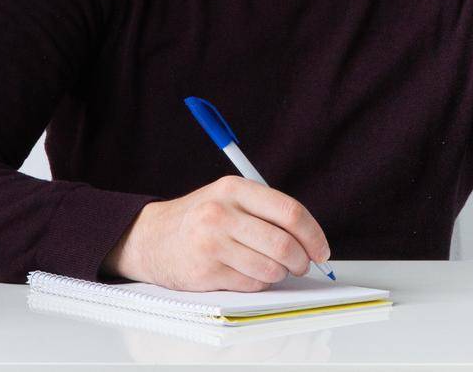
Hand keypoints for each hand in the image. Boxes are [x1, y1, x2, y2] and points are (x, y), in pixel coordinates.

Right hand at [101, 175, 331, 291]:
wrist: (151, 238)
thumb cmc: (200, 219)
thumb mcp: (229, 199)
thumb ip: (267, 212)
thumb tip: (310, 240)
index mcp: (234, 189)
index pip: (289, 212)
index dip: (313, 235)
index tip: (321, 250)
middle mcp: (221, 213)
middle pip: (283, 244)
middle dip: (301, 261)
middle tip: (302, 265)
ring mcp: (211, 244)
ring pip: (270, 269)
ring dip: (279, 274)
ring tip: (272, 268)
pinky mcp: (205, 272)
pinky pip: (251, 284)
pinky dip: (258, 283)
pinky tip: (247, 272)